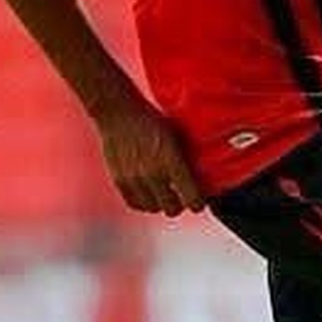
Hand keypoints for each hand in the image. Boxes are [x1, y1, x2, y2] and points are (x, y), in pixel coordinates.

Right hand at [95, 95, 205, 215]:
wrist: (119, 112)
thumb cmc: (153, 120)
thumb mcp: (177, 136)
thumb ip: (187, 158)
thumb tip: (202, 177)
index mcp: (172, 161)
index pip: (192, 199)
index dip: (198, 203)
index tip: (199, 201)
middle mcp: (154, 174)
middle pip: (172, 209)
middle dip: (180, 204)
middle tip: (182, 197)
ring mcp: (135, 179)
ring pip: (154, 208)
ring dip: (161, 203)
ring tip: (164, 193)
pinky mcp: (119, 180)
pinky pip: (135, 204)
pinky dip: (144, 203)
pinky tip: (149, 193)